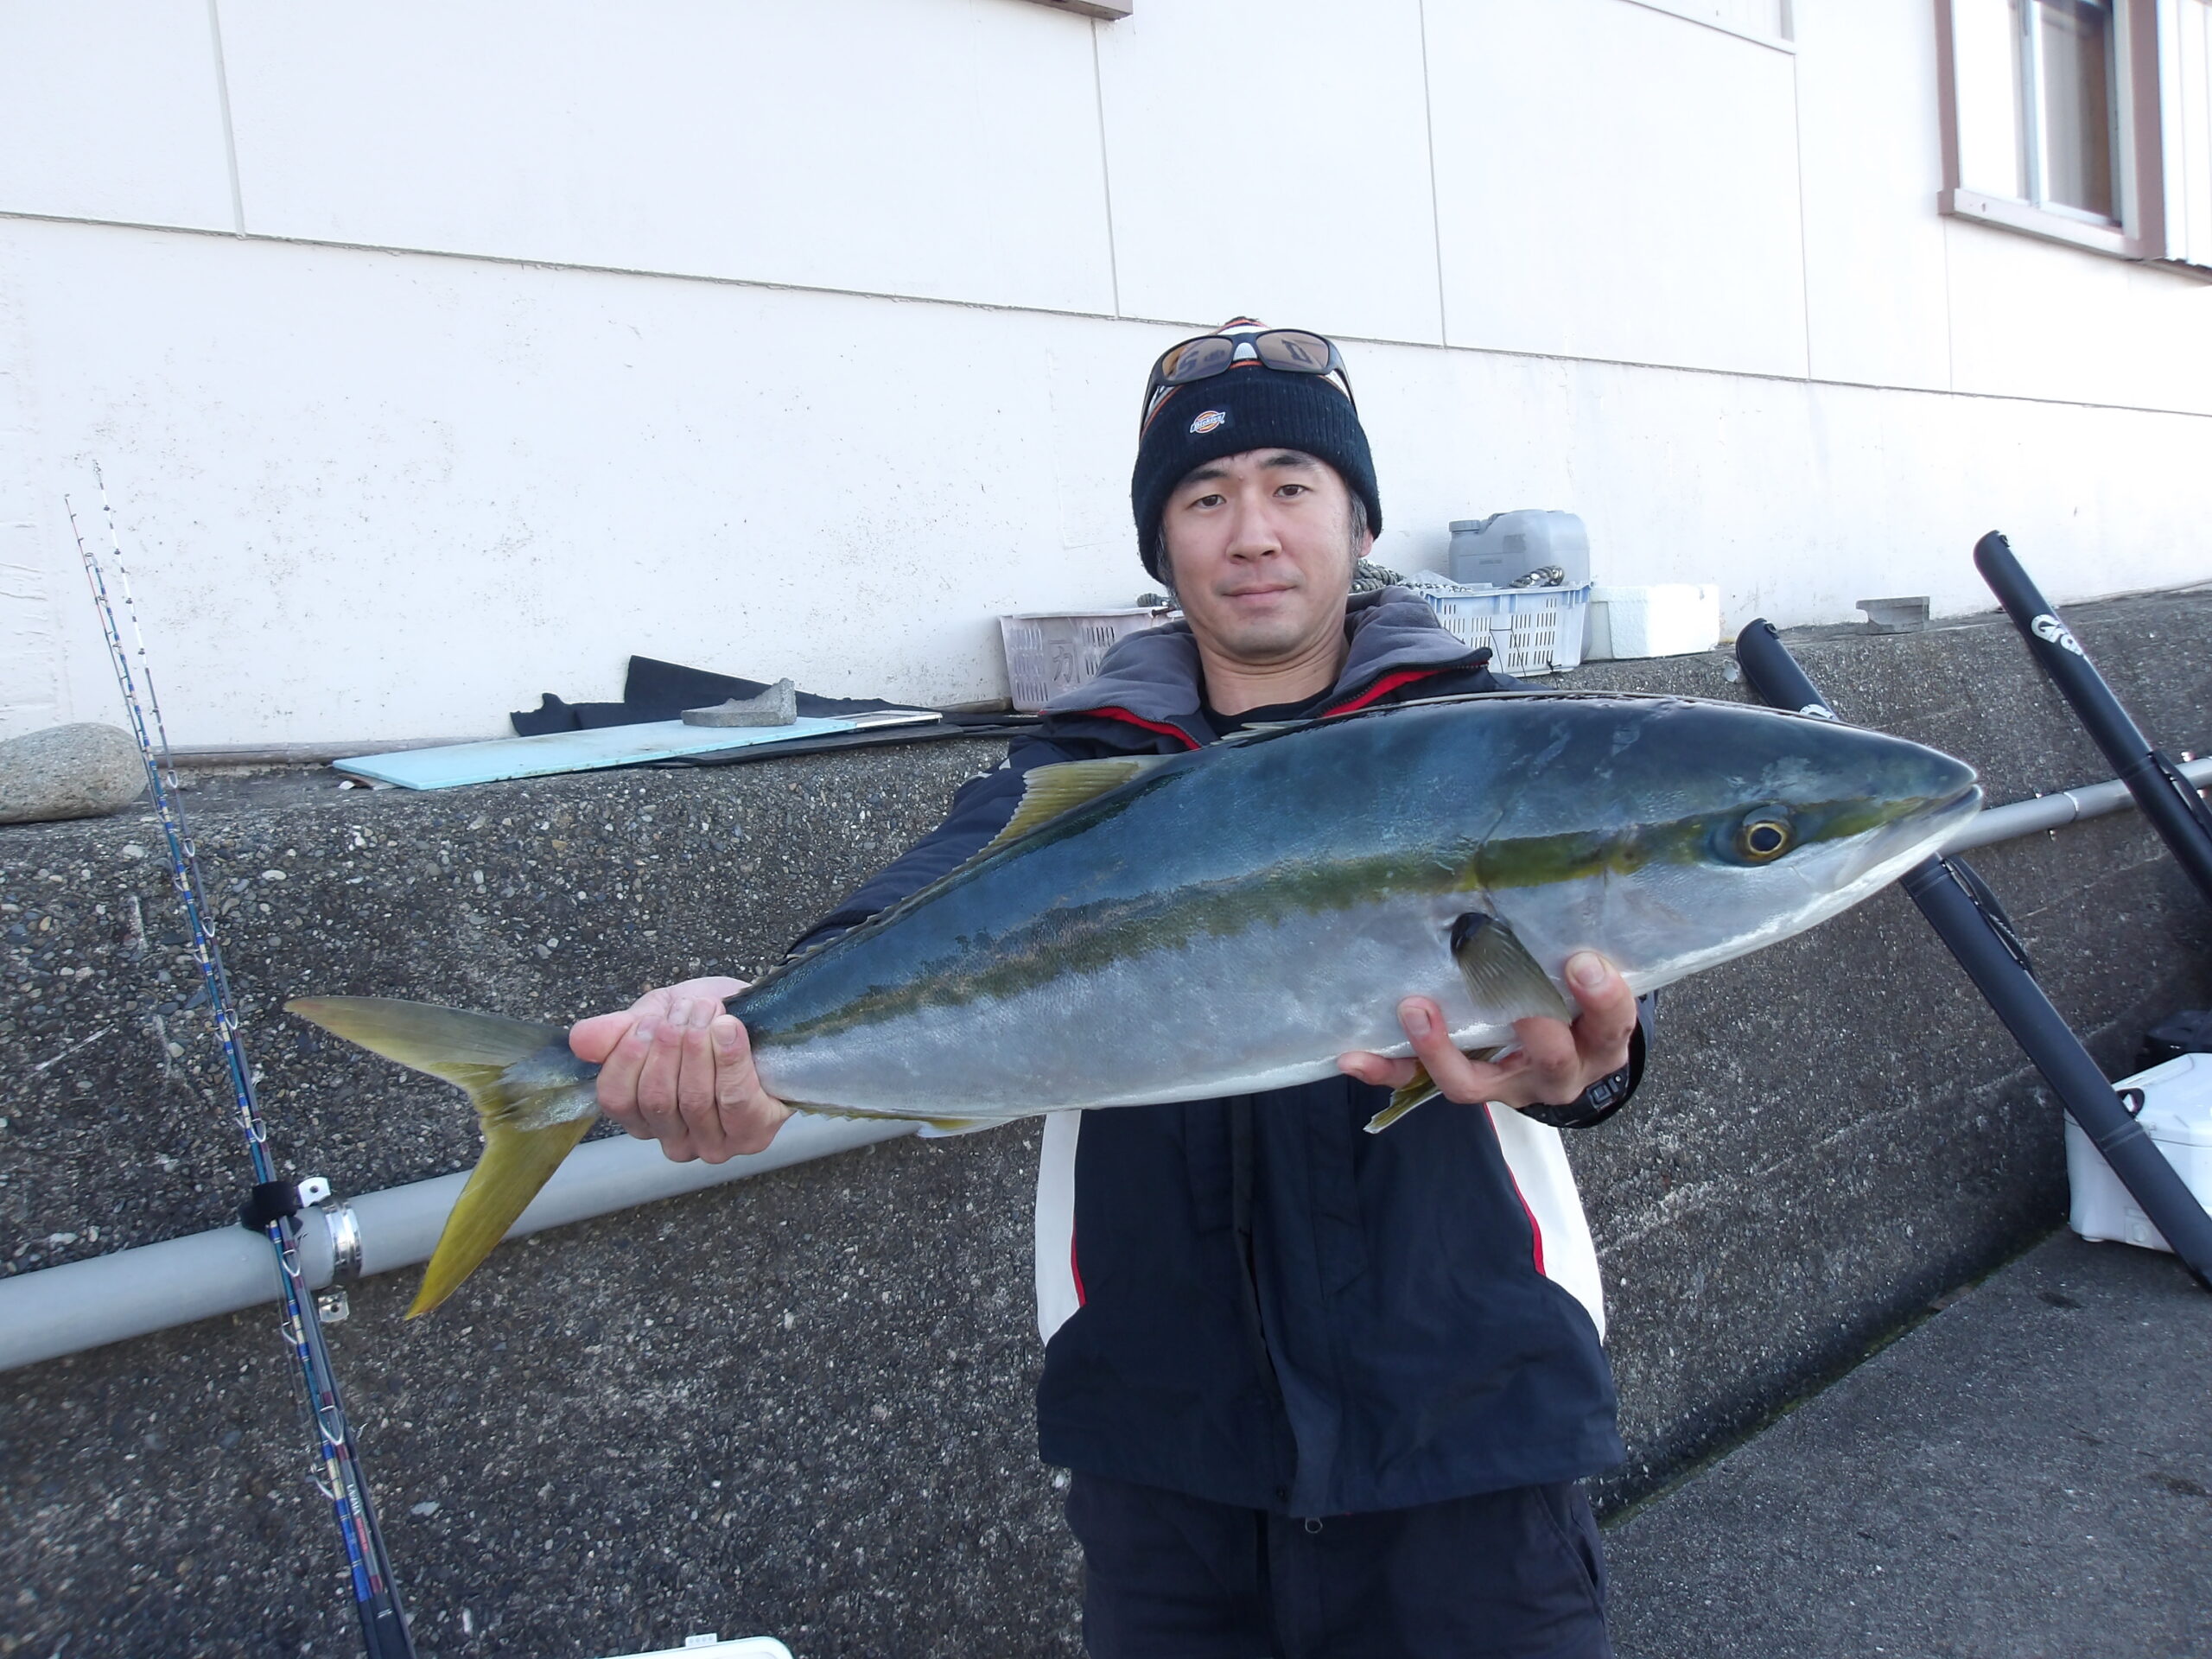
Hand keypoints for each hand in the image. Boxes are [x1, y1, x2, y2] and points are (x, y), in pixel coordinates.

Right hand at [569, 976, 792, 1162]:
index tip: (649, 1020)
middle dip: (670, 1044)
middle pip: (656, 1099)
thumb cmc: (707, 1022)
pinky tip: (728, 1029)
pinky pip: (734, 1100)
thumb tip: (579, 1040)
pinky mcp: (754, 1133)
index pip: (616, 1100)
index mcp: (642, 1118)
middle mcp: (674, 1142)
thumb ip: (616, 1031)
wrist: (767, 1017)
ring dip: (699, 1045)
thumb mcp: (655, 1016)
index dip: (628, 1057)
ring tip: (708, 1011)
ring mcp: (714, 1144)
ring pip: (694, 1099)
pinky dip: (728, 1059)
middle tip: (687, 1008)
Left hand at [1336, 951, 1635, 1112]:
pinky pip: (1417, 1083)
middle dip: (1533, 1027)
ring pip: (1472, 1082)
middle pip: (1551, 1060)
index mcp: (1599, 1041)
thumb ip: (1578, 948)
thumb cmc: (1580, 1002)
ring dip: (1440, 1049)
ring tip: (1415, 1009)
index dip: (1603, 998)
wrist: (1569, 1059)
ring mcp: (1506, 1085)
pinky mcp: (1465, 1086)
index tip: (1584, 962)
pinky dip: (1386, 1068)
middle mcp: (1558, 1072)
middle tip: (1514, 1000)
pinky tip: (1353, 1055)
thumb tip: (1550, 876)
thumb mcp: (1593, 984)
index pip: (1613, 1024)